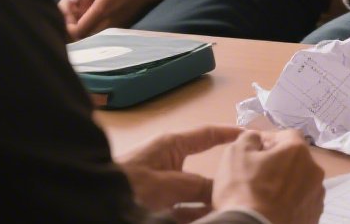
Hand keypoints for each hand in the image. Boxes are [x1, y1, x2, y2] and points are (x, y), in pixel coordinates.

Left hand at [64, 0, 160, 38]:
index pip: (78, 31)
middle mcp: (107, 23)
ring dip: (85, 31)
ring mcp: (115, 28)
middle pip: (83, 37)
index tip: (70, 18)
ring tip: (86, 18)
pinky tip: (98, 18)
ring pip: (92, 38)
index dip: (69, 28)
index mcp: (100, 11)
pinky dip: (95, 30)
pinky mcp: (119, 30)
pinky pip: (102, 35)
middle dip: (76, 30)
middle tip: (75, 18)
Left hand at [119, 125, 240, 221]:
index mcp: (172, 146)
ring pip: (195, 193)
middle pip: (204, 170)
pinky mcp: (158, 205)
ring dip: (209, 202)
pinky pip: (183, 209)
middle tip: (244, 184)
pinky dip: (195, 215)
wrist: (98, 203)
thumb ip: (197, 186)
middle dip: (223, 180)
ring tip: (228, 206)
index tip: (252, 135)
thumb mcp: (168, 184)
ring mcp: (164, 185)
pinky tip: (209, 219)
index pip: (207, 136)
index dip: (229, 134)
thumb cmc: (132, 185)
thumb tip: (223, 188)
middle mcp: (171, 162)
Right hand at [213, 129, 323, 223]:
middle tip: (258, 175)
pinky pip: (302, 202)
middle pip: (295, 159)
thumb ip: (249, 138)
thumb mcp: (236, 154)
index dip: (268, 141)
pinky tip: (275, 209)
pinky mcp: (314, 217)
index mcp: (298, 151)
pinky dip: (291, 203)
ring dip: (287, 183)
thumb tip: (258, 139)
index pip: (285, 135)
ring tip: (267, 196)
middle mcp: (314, 170)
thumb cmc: (244, 191)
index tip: (254, 153)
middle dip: (279, 163)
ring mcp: (317, 196)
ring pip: (300, 181)